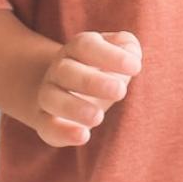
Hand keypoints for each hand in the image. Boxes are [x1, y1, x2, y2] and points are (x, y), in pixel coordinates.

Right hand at [34, 31, 141, 147]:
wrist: (74, 89)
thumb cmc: (104, 68)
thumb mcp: (119, 53)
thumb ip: (128, 48)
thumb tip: (132, 55)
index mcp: (77, 48)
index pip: (86, 46)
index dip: (110, 55)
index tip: (136, 67)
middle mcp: (59, 69)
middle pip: (66, 71)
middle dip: (92, 82)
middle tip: (120, 91)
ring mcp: (49, 94)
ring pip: (51, 98)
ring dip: (74, 108)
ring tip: (99, 117)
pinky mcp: (46, 121)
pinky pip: (47, 127)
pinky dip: (63, 132)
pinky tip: (84, 136)